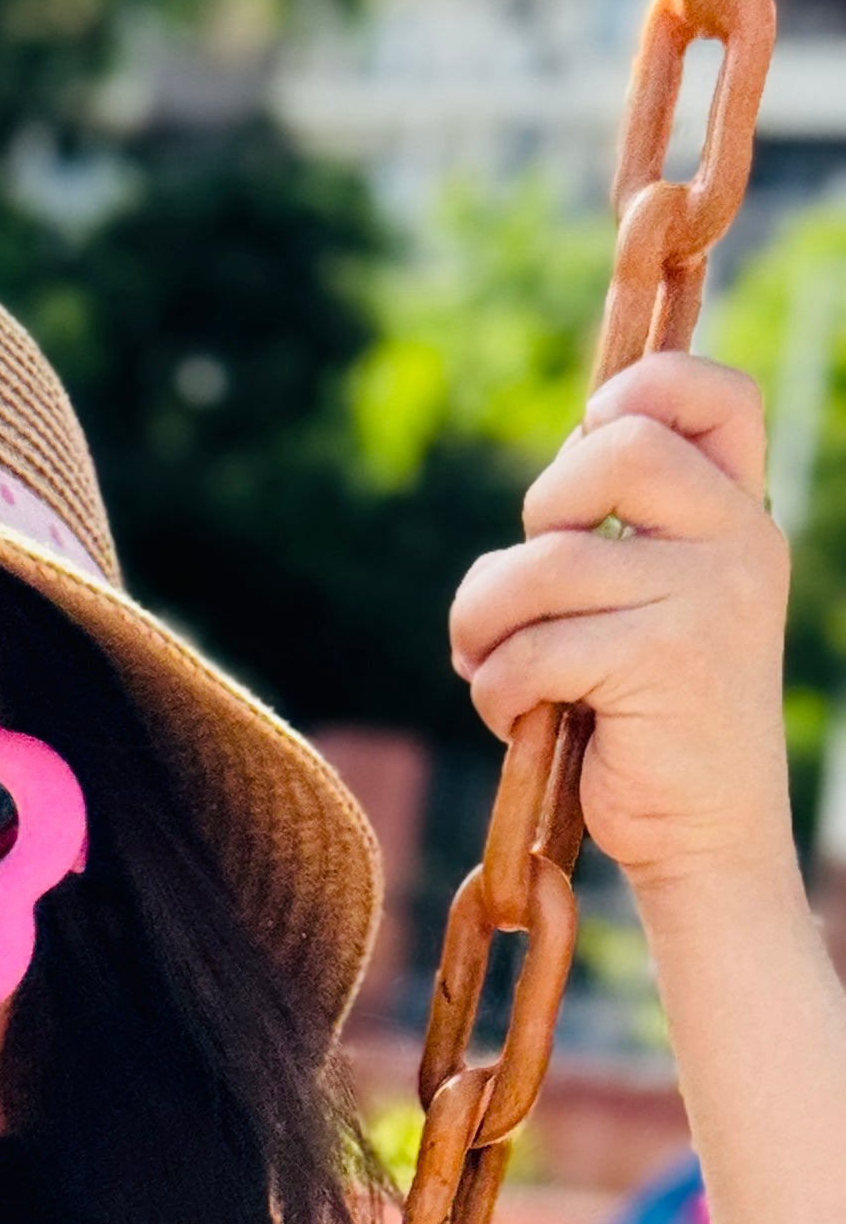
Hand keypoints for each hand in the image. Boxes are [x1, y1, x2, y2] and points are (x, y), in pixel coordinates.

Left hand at [447, 351, 798, 904]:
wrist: (705, 835)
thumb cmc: (650, 721)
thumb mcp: (651, 608)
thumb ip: (619, 540)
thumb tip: (541, 501)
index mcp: (740, 514)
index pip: (718, 395)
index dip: (642, 388)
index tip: (588, 436)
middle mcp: (739, 540)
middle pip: (615, 450)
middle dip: (537, 514)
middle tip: (526, 588)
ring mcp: (709, 597)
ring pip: (547, 564)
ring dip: (484, 621)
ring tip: (489, 665)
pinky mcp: (664, 661)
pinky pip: (533, 647)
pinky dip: (495, 687)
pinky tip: (514, 717)